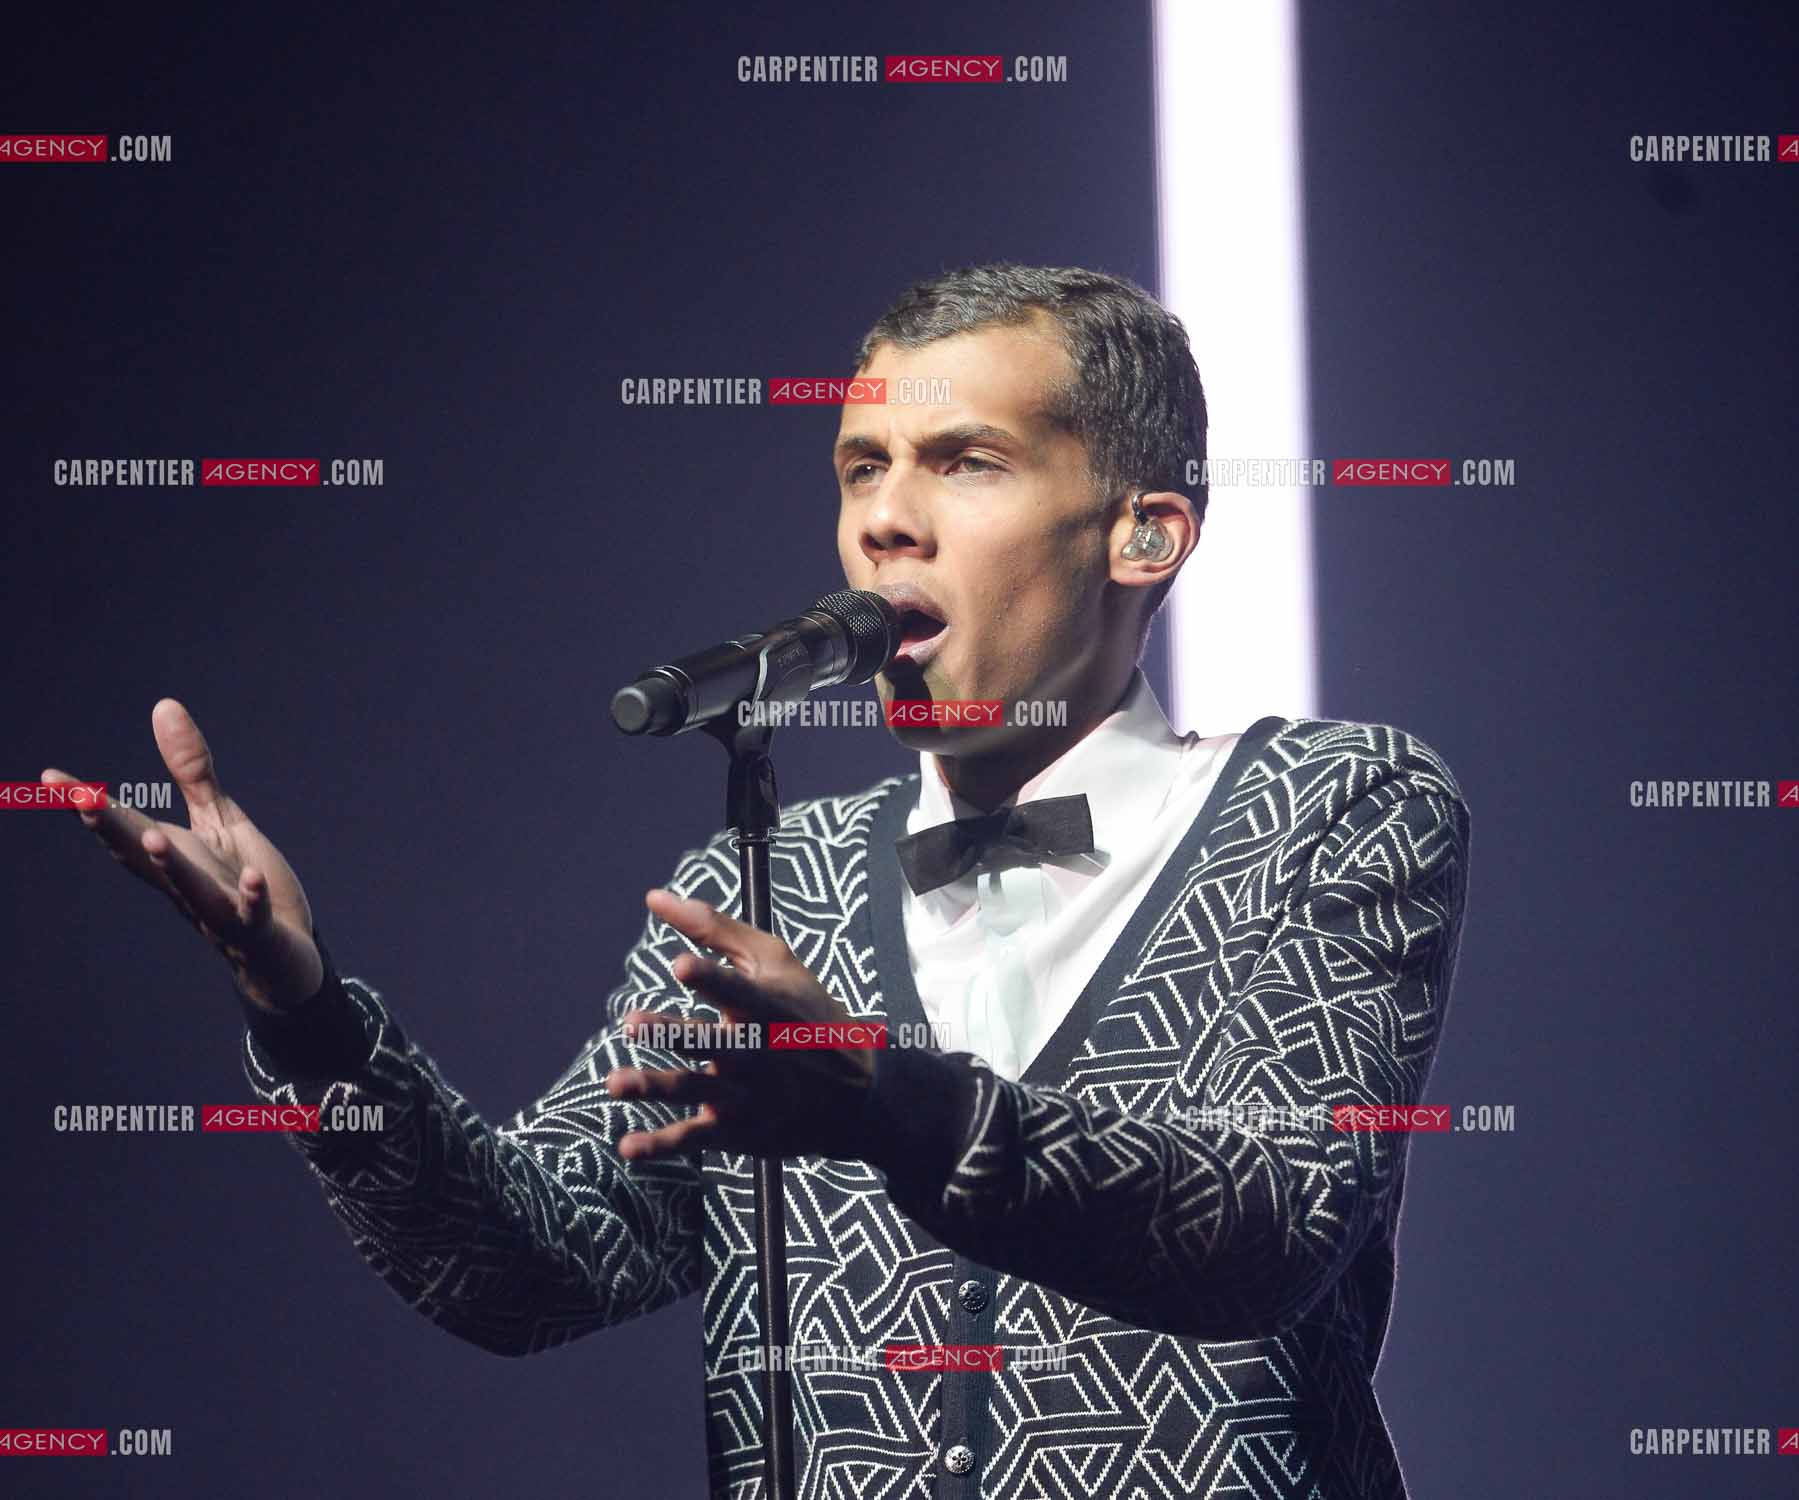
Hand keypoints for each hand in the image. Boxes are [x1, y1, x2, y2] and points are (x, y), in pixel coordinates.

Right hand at [44, 698, 322, 1013]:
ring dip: (170, 866)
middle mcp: (184, 885)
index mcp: (171, 857)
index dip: (88, 804)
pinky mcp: (258, 930)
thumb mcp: (219, 819)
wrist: (284, 953)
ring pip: (190, 891)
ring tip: (152, 837)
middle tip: (81, 800)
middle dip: (113, 830)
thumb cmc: (243, 884)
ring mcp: (219, 911)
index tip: (49, 778)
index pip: (124, 827)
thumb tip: (163, 704)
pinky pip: (253, 915)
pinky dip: (250, 899)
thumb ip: (191, 770)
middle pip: (142, 858)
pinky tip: (251, 880)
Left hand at [605, 889, 877, 1161]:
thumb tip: (654, 897)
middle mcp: (757, 1052)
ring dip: (655, 1087)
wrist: (857, 1093)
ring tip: (615, 1083)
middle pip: (711, 1043)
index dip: (710, 978)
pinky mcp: (738, 1130)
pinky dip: (661, 1145)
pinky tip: (628, 1147)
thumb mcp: (774, 962)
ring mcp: (747, 1095)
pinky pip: (695, 1138)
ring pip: (696, 1091)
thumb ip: (713, 928)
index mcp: (767, 1007)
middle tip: (632, 1023)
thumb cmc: (805, 1013)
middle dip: (672, 1033)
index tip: (680, 965)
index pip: (737, 990)